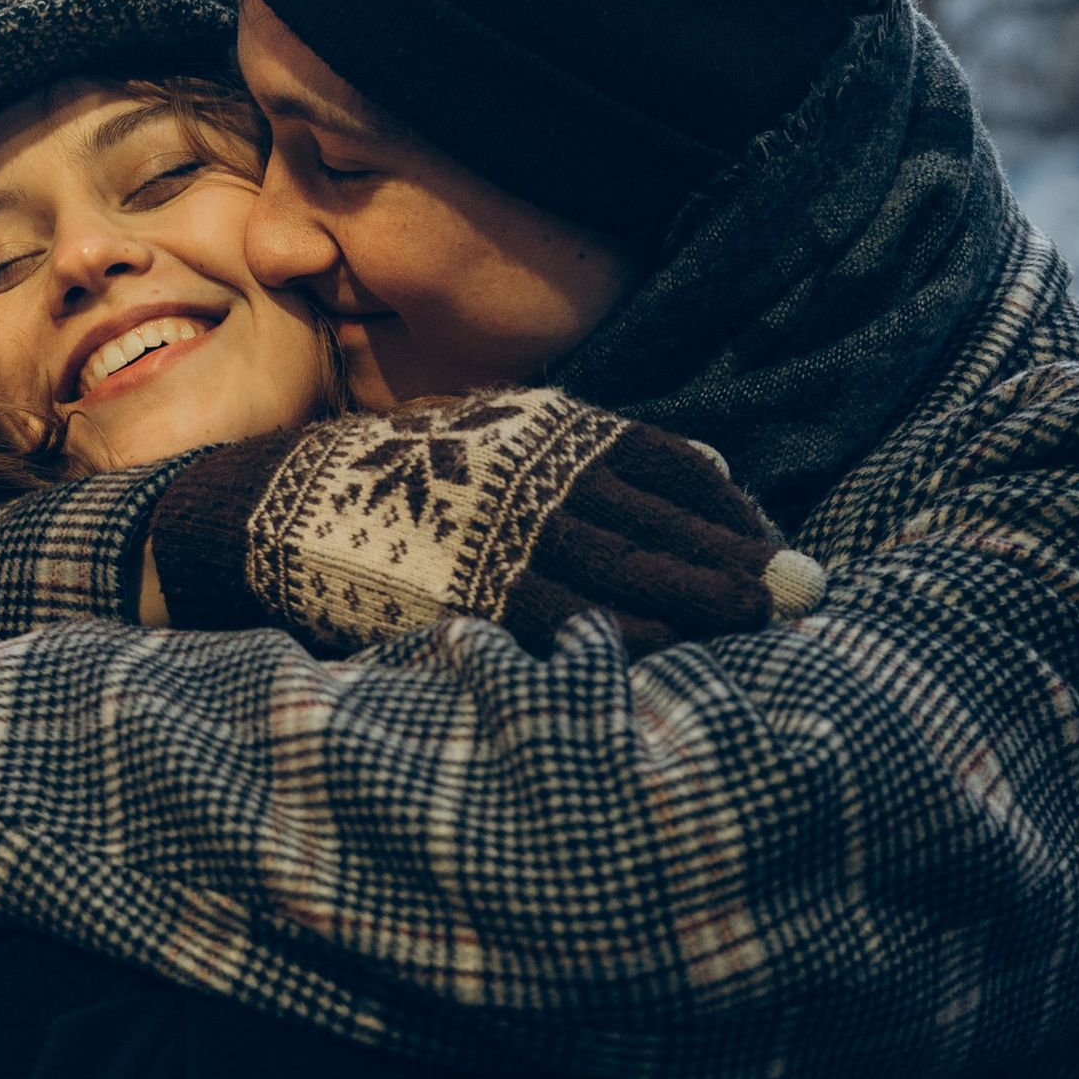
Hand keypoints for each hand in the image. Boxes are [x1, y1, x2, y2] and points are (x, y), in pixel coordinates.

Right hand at [144, 391, 823, 658]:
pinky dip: (619, 626)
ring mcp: (501, 527)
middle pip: (660, 517)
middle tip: (803, 588)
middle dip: (735, 555)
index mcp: (548, 434)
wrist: (274, 501)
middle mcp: (535, 472)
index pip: (664, 465)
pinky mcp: (468, 582)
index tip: (773, 541)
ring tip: (761, 617)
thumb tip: (714, 473)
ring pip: (625, 562)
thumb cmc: (395, 482)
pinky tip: (672, 645)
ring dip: (700, 593)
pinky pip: (560, 608)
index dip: (725, 507)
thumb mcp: (499, 438)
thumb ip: (593, 457)